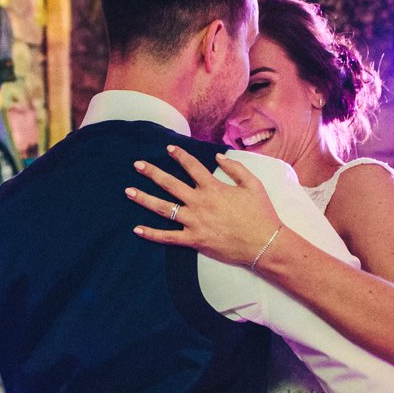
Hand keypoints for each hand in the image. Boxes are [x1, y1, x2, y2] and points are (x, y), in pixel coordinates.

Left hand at [126, 145, 284, 267]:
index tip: (168, 148)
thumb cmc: (261, 214)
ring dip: (144, 199)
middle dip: (152, 172)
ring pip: (163, 208)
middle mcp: (200, 202)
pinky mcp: (194, 240)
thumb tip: (219, 155)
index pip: (192, 166)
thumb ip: (235, 168)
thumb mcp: (253, 184)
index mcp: (213, 187)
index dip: (179, 155)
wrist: (264, 244)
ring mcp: (195, 222)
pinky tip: (137, 229)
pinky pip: (168, 237)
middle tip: (138, 165)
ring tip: (129, 191)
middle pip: (170, 184)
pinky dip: (152, 234)